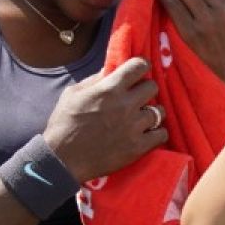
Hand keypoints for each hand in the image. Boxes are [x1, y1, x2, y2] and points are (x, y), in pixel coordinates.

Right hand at [44, 58, 168, 180]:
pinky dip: (156, 133)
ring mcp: (134, 127)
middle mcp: (126, 105)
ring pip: (160, 111)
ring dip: (152, 113)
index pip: (139, 65)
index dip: (141, 66)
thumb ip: (95, 80)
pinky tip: (147, 134)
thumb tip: (111, 69)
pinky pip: (162, 134)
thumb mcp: (73, 93)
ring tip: (142, 118)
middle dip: (146, 89)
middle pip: (153, 87)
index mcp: (110, 89)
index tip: (138, 71)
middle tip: (138, 97)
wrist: (62, 159)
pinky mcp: (138, 147)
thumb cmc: (64, 124)